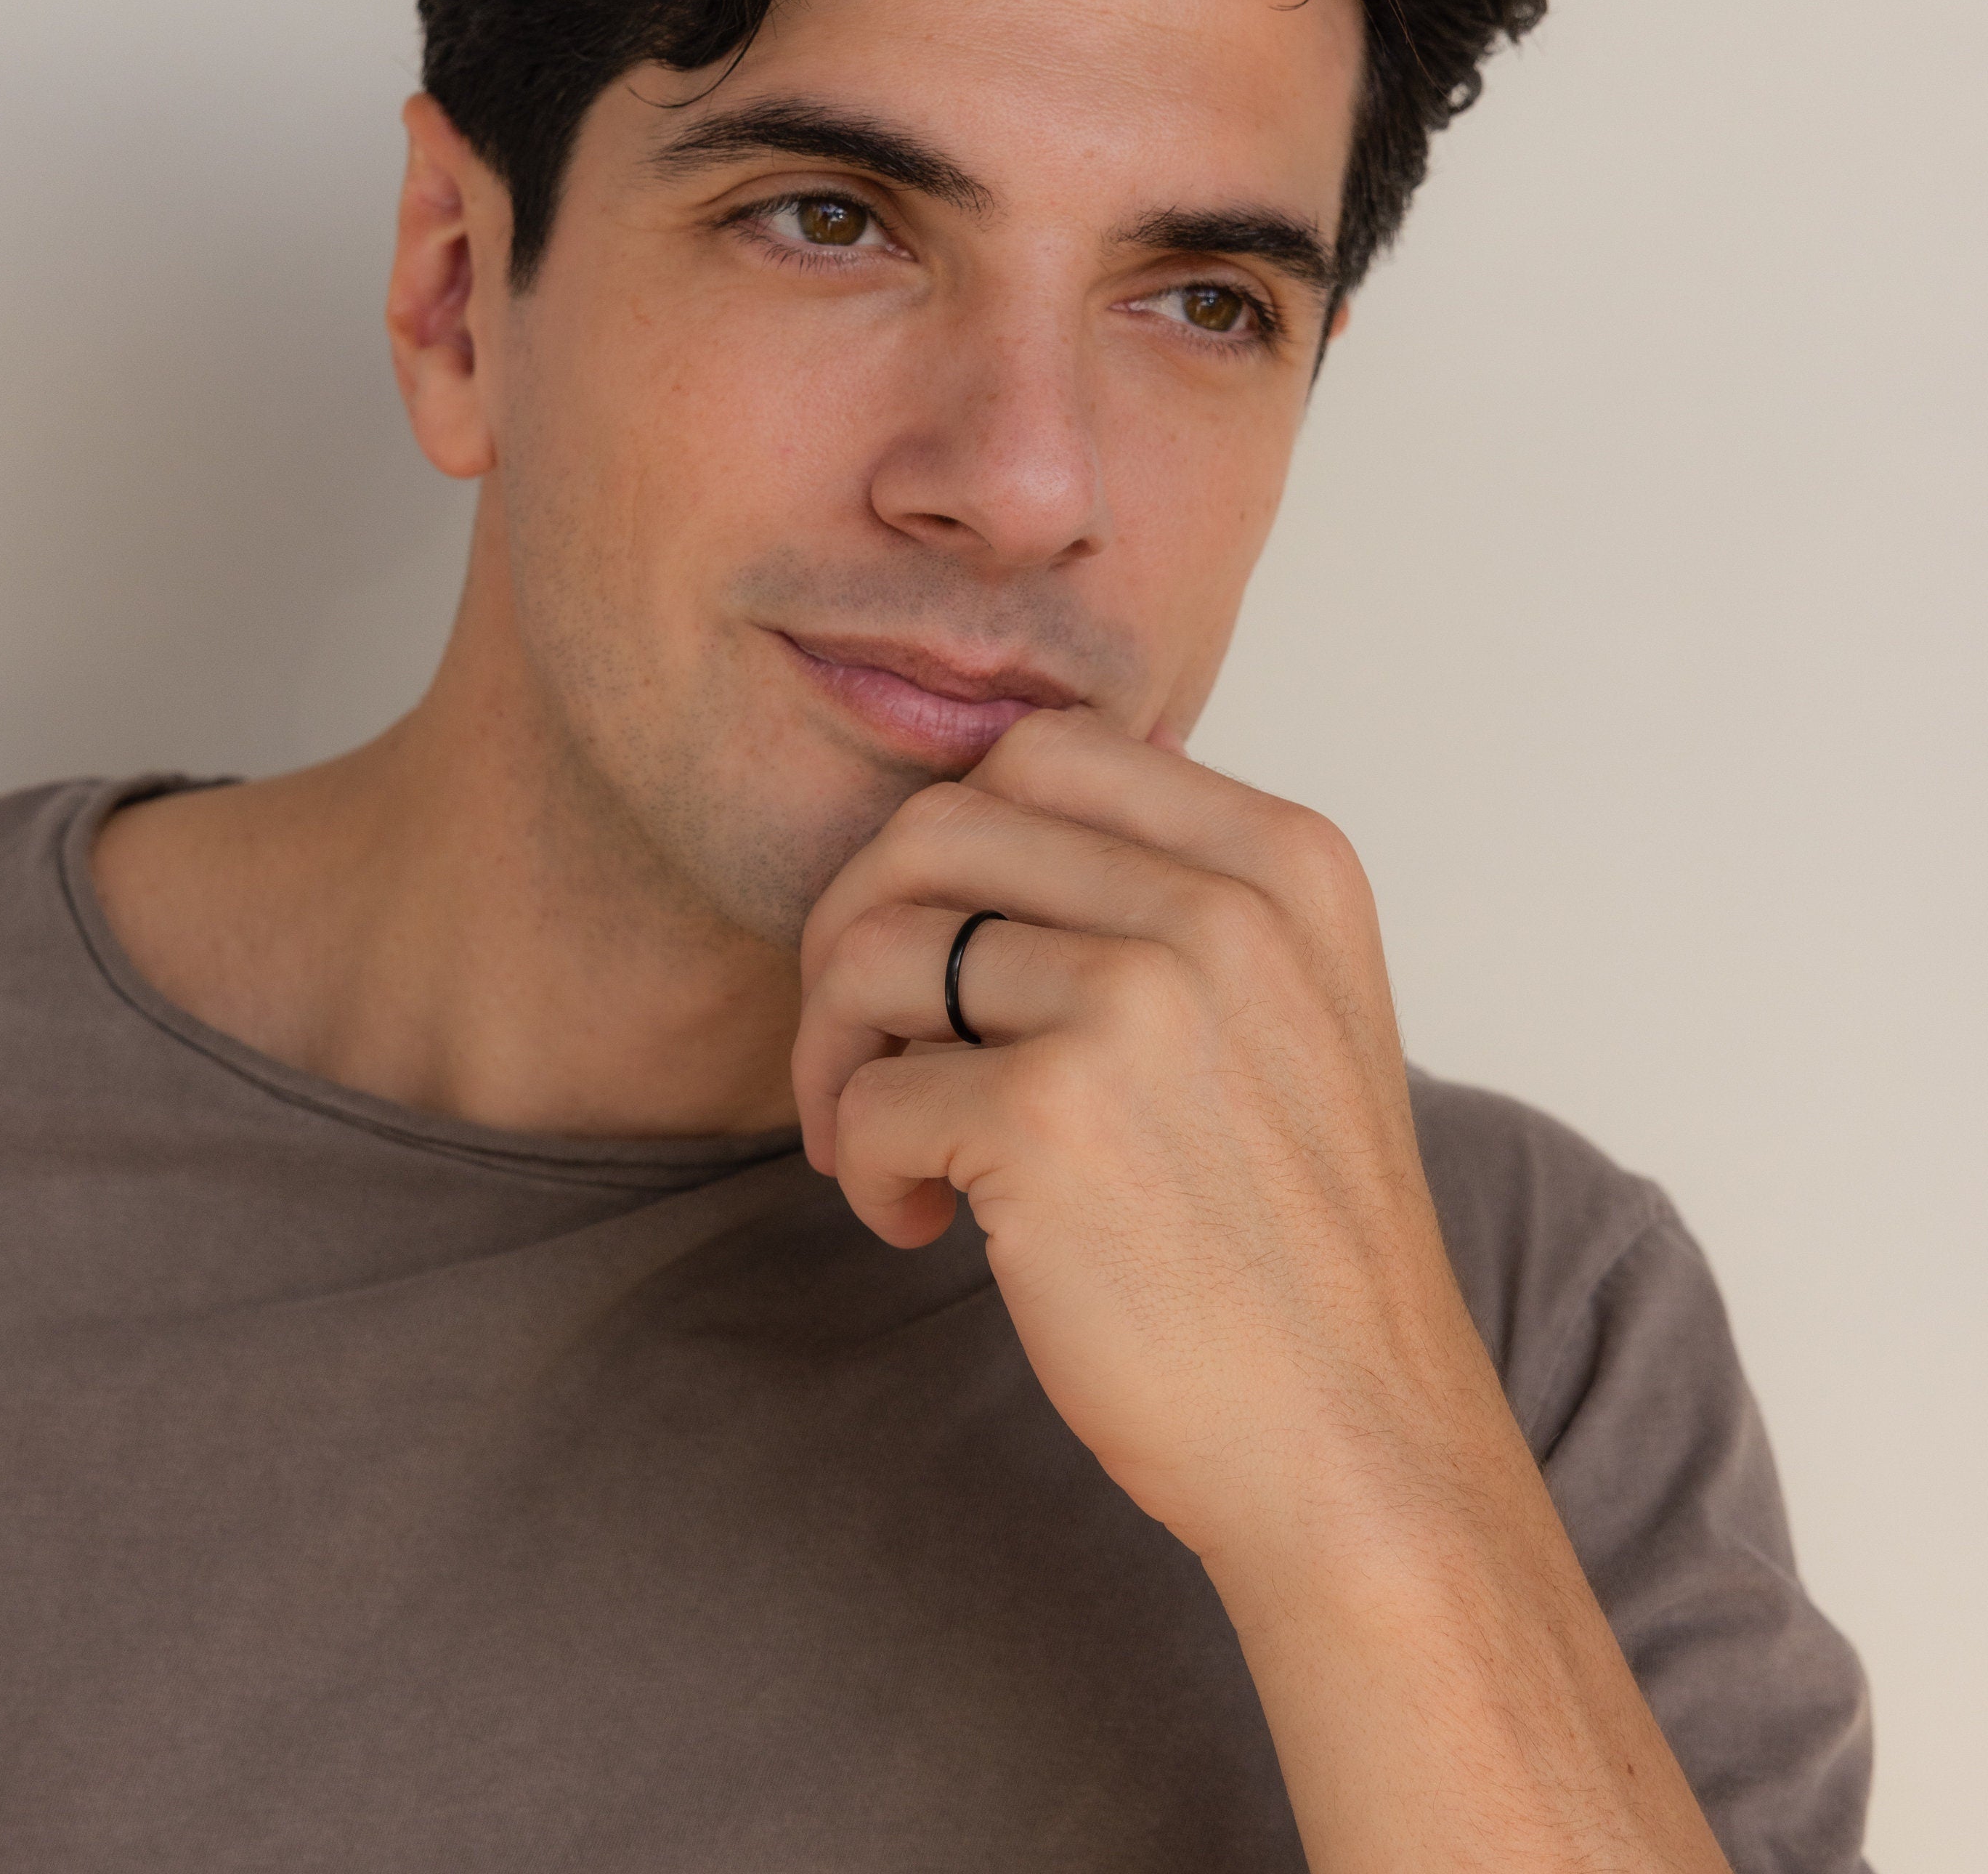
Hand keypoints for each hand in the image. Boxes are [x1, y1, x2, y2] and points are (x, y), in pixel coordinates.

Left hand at [793, 704, 1484, 1557]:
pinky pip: (871, 1096)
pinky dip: (865, 1163)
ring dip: (837, 1052)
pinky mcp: (1052, 1119)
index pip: (1044, 749)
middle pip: (936, 828)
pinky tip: (920, 1221)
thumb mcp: (1293, 1009)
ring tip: (881, 1143)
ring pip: (875, 948)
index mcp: (1284, 861)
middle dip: (857, 926)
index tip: (942, 946)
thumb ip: (1174, 893)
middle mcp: (1222, 907)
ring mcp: (1139, 1004)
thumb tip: (986, 811)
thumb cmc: (1290, 1240)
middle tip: (865, 1041)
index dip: (952, 846)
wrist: (1356, 1443)